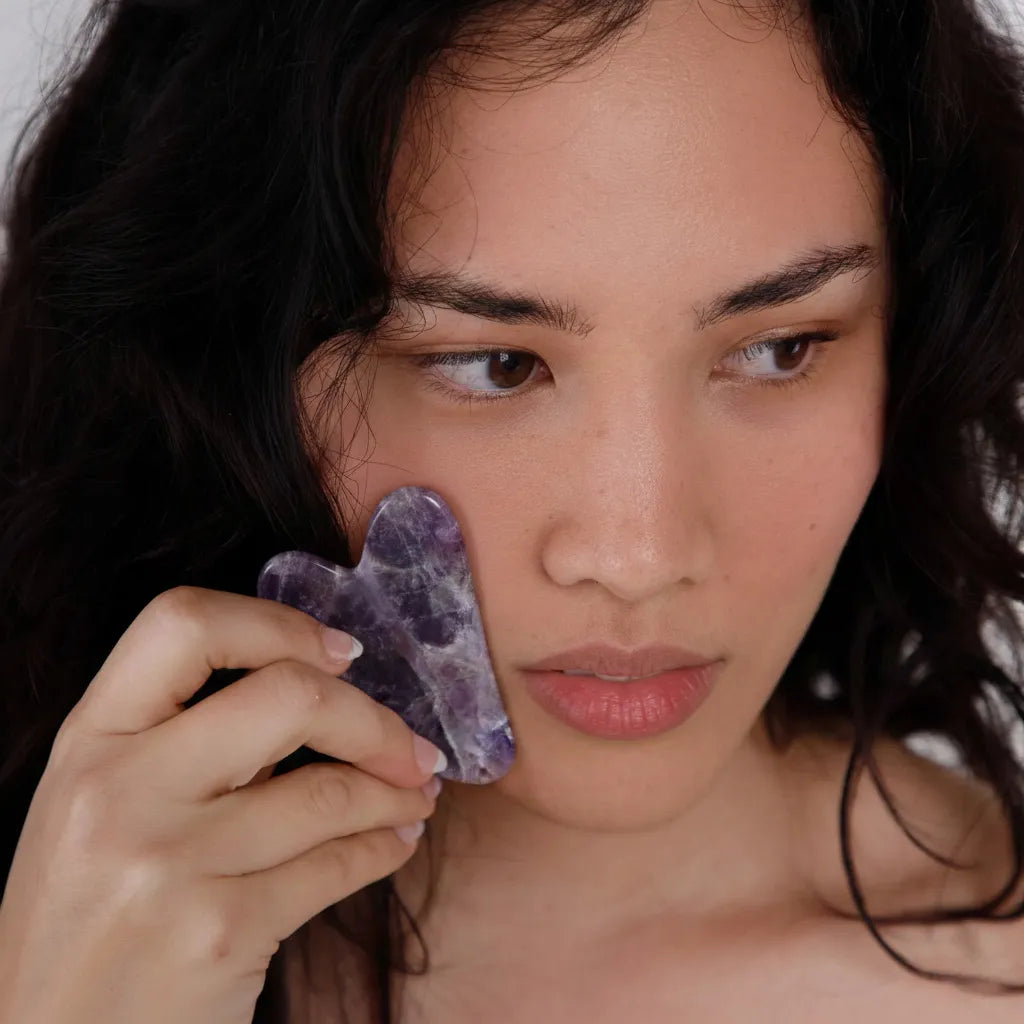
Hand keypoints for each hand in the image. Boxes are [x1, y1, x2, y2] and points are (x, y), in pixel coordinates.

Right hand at [0, 586, 445, 1023]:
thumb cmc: (87, 917)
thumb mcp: (100, 807)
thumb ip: (181, 740)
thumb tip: (319, 686)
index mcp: (89, 740)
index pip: (183, 623)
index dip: (277, 624)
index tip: (338, 653)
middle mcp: (121, 790)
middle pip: (288, 695)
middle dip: (373, 717)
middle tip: (408, 743)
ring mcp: (169, 864)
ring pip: (332, 789)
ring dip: (397, 787)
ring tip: (417, 790)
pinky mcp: (221, 933)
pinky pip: (339, 864)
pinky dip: (386, 845)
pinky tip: (397, 839)